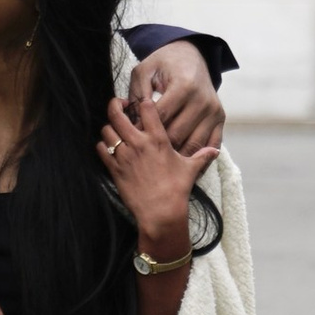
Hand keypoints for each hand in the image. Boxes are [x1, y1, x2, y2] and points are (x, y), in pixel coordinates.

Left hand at [98, 87, 217, 258]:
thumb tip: (214, 152)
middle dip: (115, 105)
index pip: (146, 108)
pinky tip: (109, 147)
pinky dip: (102, 145)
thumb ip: (201, 156)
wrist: (161, 212)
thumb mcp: (190, 169)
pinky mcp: (114, 168)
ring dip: (109, 127)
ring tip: (115, 130)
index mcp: (157, 139)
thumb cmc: (176, 189)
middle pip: (117, 114)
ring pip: (106, 130)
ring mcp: (124, 155)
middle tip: (119, 105)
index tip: (140, 103)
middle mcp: (138, 143)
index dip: (142, 102)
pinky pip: (101, 149)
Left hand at [130, 42, 224, 155]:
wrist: (190, 56)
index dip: (143, 129)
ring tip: (159, 159)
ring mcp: (214, 111)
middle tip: (142, 152)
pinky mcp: (220, 118)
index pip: (160, 117)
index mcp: (184, 86)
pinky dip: (197, 156)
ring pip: (193, 145)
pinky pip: (211, 145)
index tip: (130, 136)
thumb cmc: (163, 64)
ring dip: (175, 155)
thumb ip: (137, 95)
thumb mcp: (144, 71)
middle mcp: (202, 100)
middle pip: (176, 135)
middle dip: (157, 145)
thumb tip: (132, 123)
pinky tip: (181, 159)